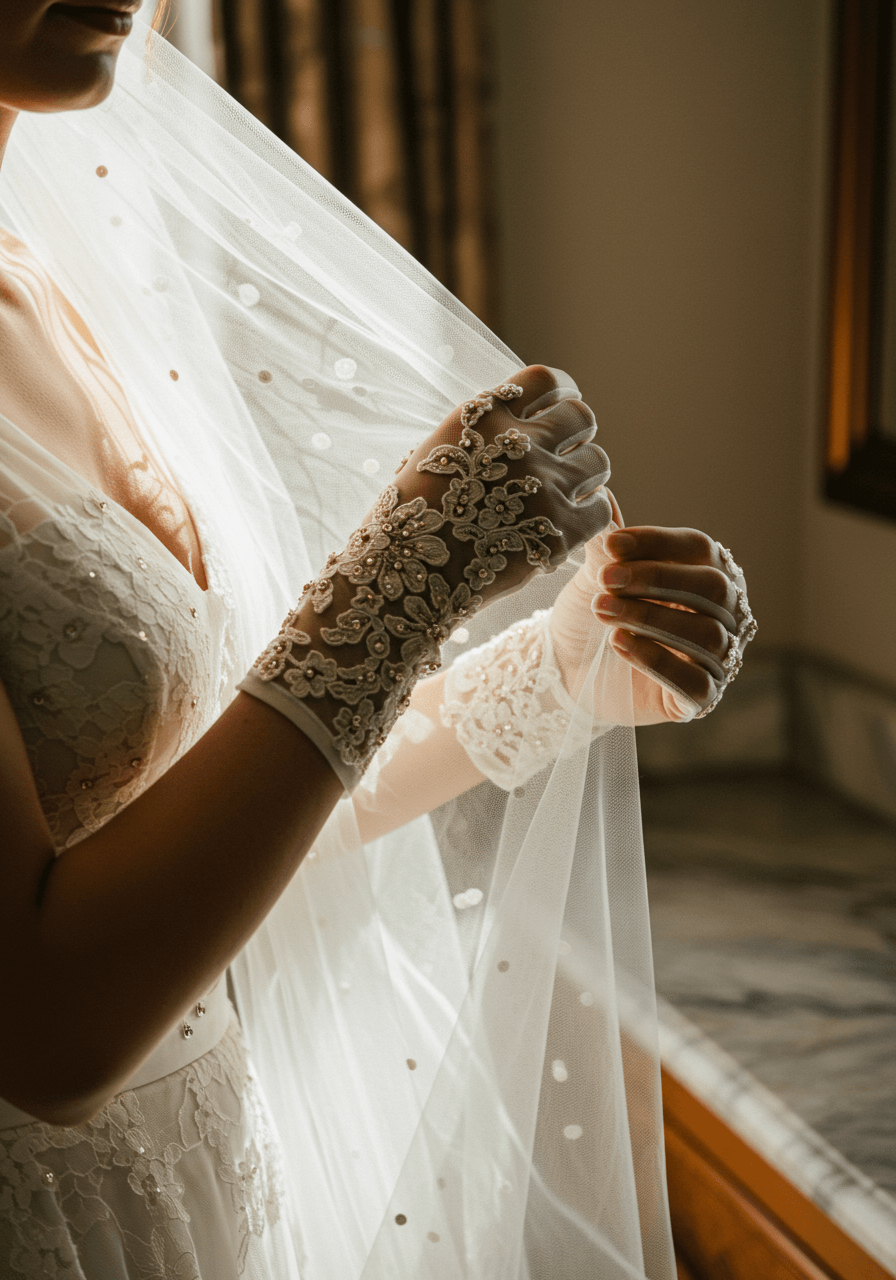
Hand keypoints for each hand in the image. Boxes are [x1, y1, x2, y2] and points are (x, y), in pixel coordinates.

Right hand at [389, 364, 612, 609]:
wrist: (403, 576)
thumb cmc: (409, 519)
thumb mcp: (435, 452)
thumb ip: (481, 432)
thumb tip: (521, 420)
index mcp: (483, 416)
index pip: (545, 380)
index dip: (560, 393)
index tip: (559, 407)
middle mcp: (518, 443)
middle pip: (581, 418)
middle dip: (576, 436)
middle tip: (565, 458)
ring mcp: (543, 486)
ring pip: (597, 463)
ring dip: (586, 476)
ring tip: (564, 496)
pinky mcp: (559, 530)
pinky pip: (601, 509)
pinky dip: (590, 516)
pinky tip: (568, 526)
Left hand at [551, 492, 755, 724]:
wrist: (565, 671)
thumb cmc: (590, 615)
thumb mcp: (596, 576)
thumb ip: (605, 543)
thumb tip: (597, 492)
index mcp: (706, 572)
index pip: (700, 548)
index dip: (658, 544)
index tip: (611, 545)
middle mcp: (725, 614)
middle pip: (711, 588)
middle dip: (657, 579)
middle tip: (607, 579)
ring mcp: (718, 659)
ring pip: (705, 635)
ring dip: (650, 618)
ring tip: (602, 610)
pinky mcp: (700, 700)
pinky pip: (695, 683)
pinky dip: (658, 661)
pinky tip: (620, 645)